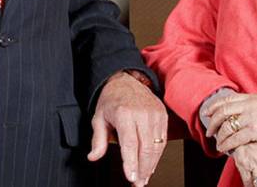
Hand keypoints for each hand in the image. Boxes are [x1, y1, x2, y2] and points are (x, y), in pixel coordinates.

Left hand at [87, 71, 167, 185]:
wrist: (126, 80)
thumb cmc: (111, 99)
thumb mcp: (98, 117)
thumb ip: (98, 139)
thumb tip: (93, 157)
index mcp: (124, 113)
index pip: (130, 143)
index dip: (131, 162)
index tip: (131, 177)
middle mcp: (141, 113)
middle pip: (146, 148)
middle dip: (142, 169)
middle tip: (138, 183)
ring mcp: (154, 114)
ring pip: (157, 146)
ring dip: (151, 165)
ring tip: (144, 177)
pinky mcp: (162, 115)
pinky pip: (163, 140)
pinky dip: (158, 155)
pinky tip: (151, 164)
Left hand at [203, 93, 256, 153]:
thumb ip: (253, 105)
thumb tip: (241, 109)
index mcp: (253, 98)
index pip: (228, 99)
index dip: (214, 106)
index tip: (207, 112)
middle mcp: (250, 105)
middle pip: (223, 111)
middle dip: (213, 122)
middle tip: (209, 130)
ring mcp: (252, 117)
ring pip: (227, 126)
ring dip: (219, 136)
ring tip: (217, 142)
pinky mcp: (256, 130)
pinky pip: (235, 138)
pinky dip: (226, 144)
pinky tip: (224, 148)